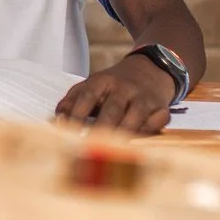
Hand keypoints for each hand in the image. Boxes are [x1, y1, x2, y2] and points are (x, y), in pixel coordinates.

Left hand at [57, 55, 179, 135]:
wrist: (152, 68)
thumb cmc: (115, 84)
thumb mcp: (92, 85)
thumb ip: (73, 100)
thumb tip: (58, 118)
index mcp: (103, 81)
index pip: (87, 97)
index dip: (76, 115)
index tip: (67, 132)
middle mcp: (124, 88)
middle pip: (112, 110)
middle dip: (101, 130)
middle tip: (90, 147)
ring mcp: (144, 97)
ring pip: (135, 118)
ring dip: (124, 134)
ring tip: (112, 150)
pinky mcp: (161, 107)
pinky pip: (157, 122)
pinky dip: (148, 132)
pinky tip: (138, 142)